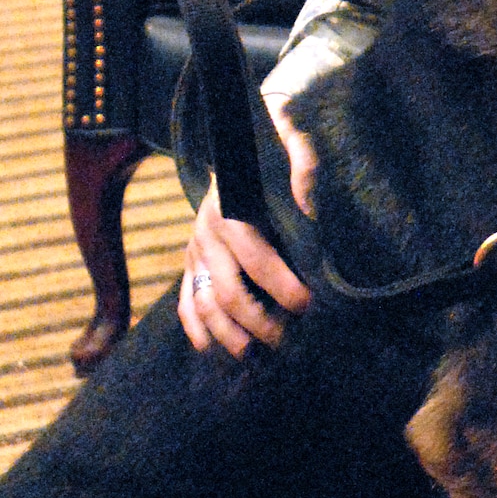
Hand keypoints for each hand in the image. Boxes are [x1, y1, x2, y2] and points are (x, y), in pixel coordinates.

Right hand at [179, 100, 316, 356]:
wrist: (234, 141)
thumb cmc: (270, 148)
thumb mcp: (289, 143)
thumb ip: (303, 165)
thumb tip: (311, 204)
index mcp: (230, 208)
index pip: (255, 257)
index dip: (281, 284)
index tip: (307, 305)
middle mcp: (206, 232)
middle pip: (227, 291)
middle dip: (258, 321)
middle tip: (287, 340)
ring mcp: (194, 250)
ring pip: (202, 303)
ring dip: (226, 334)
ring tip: (252, 355)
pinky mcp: (190, 261)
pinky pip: (185, 299)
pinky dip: (195, 327)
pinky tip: (210, 349)